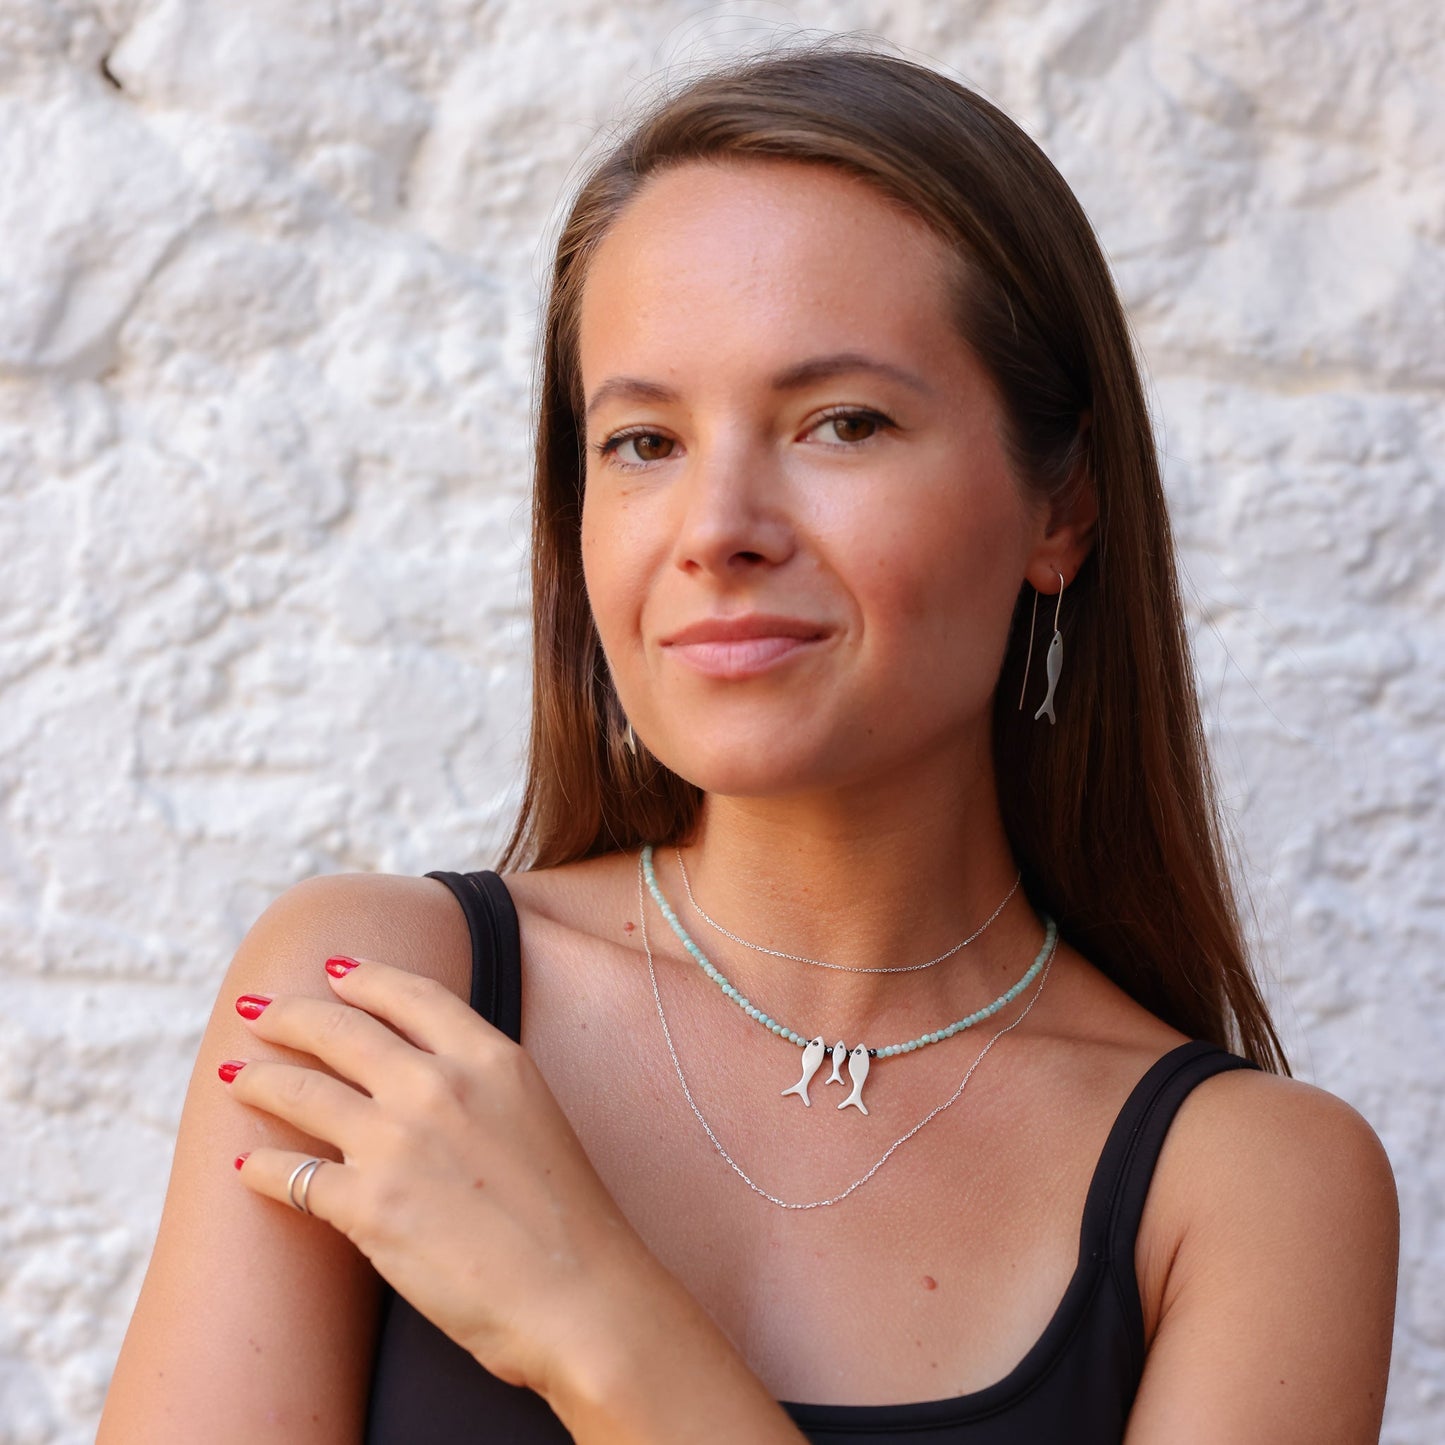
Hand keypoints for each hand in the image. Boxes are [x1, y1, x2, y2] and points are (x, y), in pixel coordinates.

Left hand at [221, 955, 656, 1401]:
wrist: (576, 1294)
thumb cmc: (565, 1215)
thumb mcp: (533, 1112)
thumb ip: (481, 1080)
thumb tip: (426, 1069)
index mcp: (490, 1058)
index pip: (411, 995)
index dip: (364, 976)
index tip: (333, 969)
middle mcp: (438, 1086)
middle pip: (341, 1030)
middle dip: (290, 1014)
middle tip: (258, 1009)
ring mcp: (397, 1143)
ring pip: (302, 1092)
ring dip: (259, 1079)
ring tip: (236, 1074)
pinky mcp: (367, 1206)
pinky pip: (291, 1175)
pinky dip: (260, 1168)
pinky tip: (245, 1165)